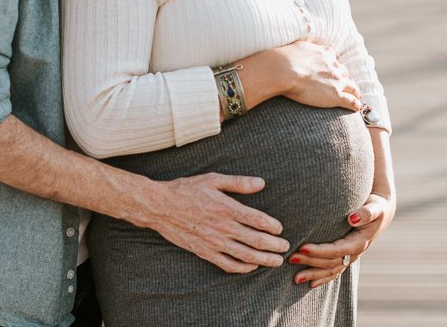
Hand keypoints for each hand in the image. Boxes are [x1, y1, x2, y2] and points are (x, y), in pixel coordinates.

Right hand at [144, 173, 289, 273]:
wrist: (161, 206)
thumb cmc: (187, 189)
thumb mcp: (213, 179)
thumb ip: (238, 182)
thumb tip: (261, 183)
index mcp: (227, 208)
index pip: (258, 220)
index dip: (272, 226)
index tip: (279, 228)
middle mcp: (223, 227)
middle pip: (256, 241)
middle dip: (274, 246)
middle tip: (286, 247)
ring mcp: (214, 242)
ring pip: (245, 256)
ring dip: (264, 260)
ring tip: (276, 261)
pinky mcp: (205, 252)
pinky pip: (228, 264)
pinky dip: (242, 268)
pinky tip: (251, 267)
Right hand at [271, 41, 362, 111]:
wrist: (284, 70)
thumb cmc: (285, 58)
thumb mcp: (298, 46)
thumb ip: (305, 48)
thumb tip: (302, 48)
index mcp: (326, 53)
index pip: (334, 61)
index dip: (334, 67)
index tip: (332, 71)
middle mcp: (334, 66)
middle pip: (344, 73)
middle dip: (344, 79)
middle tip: (343, 85)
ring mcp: (337, 81)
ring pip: (352, 87)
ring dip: (354, 92)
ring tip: (356, 97)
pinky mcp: (336, 96)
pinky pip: (351, 101)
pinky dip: (355, 105)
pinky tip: (356, 108)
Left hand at [289, 192, 395, 286]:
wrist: (381, 212)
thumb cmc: (376, 207)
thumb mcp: (375, 208)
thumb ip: (366, 213)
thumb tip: (352, 218)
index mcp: (359, 242)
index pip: (337, 249)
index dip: (319, 250)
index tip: (302, 247)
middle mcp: (354, 252)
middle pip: (330, 262)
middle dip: (310, 261)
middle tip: (291, 258)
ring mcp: (350, 256)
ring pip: (331, 270)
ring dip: (313, 274)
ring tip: (295, 278)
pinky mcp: (347, 256)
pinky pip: (334, 271)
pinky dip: (323, 278)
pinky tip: (311, 283)